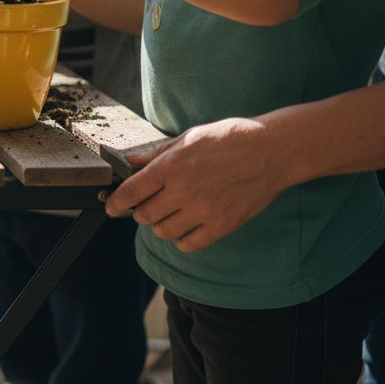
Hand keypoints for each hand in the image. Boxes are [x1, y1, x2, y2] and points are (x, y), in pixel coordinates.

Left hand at [106, 118, 290, 251]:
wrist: (272, 151)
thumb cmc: (230, 139)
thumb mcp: (188, 138)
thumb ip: (157, 155)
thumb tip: (130, 163)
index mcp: (172, 166)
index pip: (131, 192)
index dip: (116, 203)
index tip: (112, 207)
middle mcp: (184, 190)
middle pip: (144, 216)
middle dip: (141, 211)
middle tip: (148, 204)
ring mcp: (204, 211)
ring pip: (164, 232)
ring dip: (161, 225)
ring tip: (171, 212)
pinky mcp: (222, 225)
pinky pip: (188, 244)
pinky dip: (182, 239)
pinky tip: (186, 226)